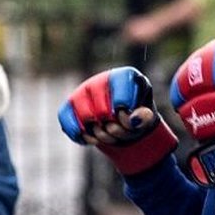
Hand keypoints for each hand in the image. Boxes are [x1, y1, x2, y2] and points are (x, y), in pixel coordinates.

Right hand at [58, 66, 178, 174]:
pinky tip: (92, 138)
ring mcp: (81, 92)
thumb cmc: (135, 114)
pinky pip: (68, 123)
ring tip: (110, 135)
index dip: (126, 117)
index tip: (132, 119)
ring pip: (86, 118)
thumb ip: (145, 117)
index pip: (121, 100)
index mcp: (123, 76)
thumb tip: (134, 119)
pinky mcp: (68, 105)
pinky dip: (82, 136)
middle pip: (103, 112)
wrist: (121, 118)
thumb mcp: (146, 115)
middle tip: (123, 131)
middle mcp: (99, 80)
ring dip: (100, 135)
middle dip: (115, 129)